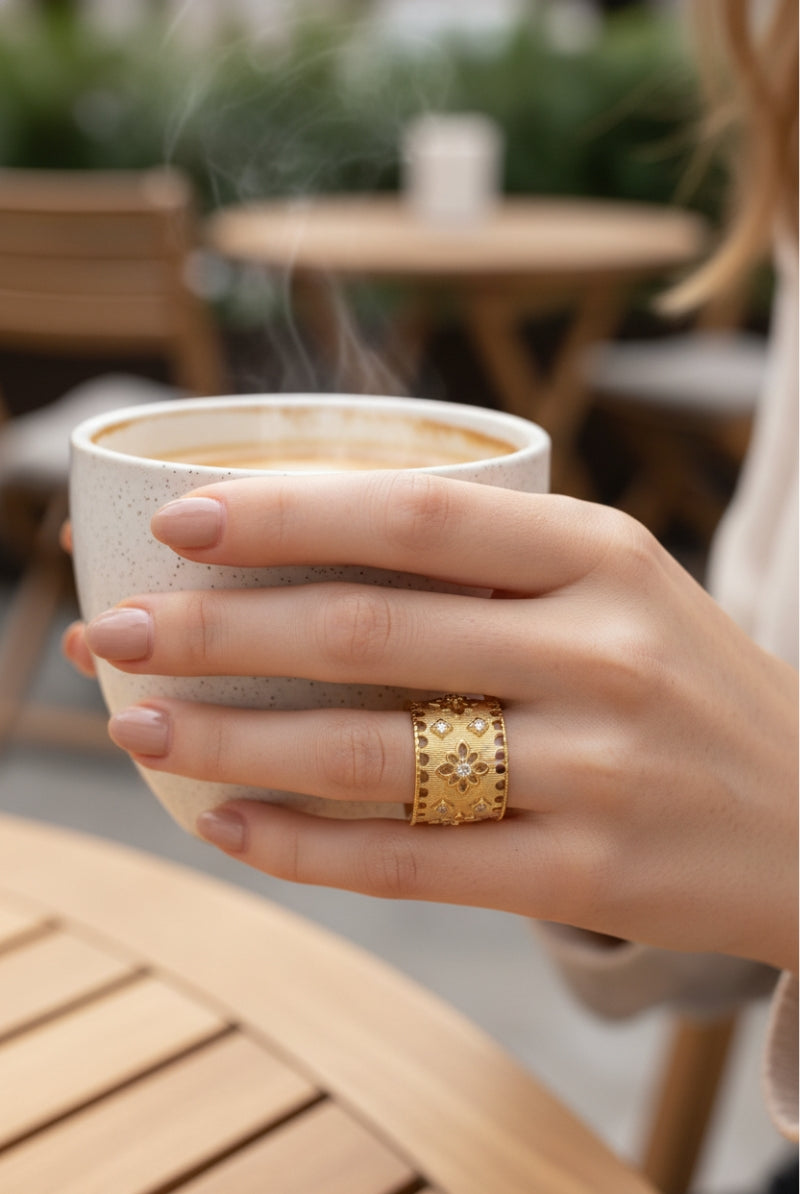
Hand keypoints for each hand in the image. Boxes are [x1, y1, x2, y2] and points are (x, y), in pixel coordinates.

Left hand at [65, 472, 798, 973]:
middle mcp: (600, 652)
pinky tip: (231, 825)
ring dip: (237, 738)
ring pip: (375, 753)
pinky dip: (307, 846)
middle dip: (218, 629)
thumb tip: (309, 547)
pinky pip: (414, 865)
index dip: (285, 514)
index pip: (417, 516)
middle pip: (369, 631)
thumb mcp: (619, 585)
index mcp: (604, 553)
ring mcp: (596, 770)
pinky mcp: (587, 874)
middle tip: (114, 631)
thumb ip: (491, 564)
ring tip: (141, 726)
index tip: (177, 521)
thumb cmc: (687, 683)